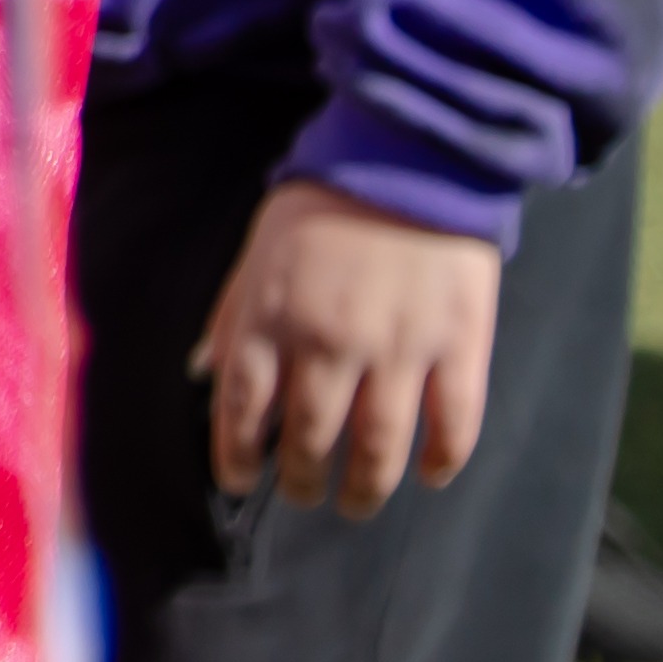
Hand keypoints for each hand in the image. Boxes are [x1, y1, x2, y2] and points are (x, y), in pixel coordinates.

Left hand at [199, 179, 503, 515]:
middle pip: (311, 438)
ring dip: (366, 488)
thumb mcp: (256, 252)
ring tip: (357, 503)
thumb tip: (202, 377)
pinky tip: (428, 476)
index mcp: (270, 315)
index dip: (237, 454)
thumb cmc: (322, 205)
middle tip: (305, 494)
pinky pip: (454, 426)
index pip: (242, 407)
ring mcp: (398, 347)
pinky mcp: (460, 345)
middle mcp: (329, 341)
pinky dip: (441, 462)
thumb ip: (231, 317)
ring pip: (379, 448)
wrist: (407, 158)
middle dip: (302, 479)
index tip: (240, 481)